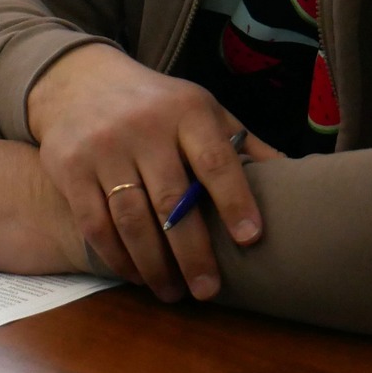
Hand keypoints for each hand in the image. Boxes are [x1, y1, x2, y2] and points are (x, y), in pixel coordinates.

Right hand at [26, 44, 279, 302]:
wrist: (78, 80)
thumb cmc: (156, 104)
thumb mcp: (201, 109)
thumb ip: (243, 144)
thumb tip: (303, 177)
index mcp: (186, 110)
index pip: (216, 160)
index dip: (235, 201)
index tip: (251, 239)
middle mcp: (142, 126)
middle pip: (171, 200)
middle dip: (193, 253)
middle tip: (208, 291)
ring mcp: (101, 146)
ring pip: (131, 219)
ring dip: (154, 265)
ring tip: (172, 292)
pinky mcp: (68, 166)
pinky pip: (94, 223)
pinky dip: (117, 256)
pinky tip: (135, 273)